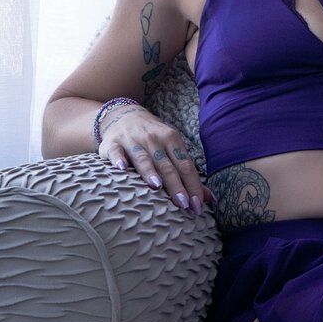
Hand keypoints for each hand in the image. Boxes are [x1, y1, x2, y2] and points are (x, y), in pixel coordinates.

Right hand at [97, 103, 211, 213]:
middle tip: (183, 204)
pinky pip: (116, 152)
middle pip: (167, 165)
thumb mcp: (172, 149)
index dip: (192, 185)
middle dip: (176, 185)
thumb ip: (188, 174)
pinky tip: (122, 168)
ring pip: (143, 158)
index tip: (196, 205)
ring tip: (156, 186)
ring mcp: (132, 140)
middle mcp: (153, 139)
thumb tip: (209, 199)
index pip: (185, 165)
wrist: (123, 115)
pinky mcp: (113, 143)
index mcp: (171, 140)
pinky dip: (119, 160)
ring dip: (150, 171)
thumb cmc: (153, 139)